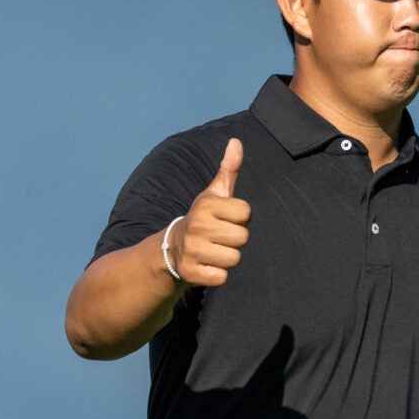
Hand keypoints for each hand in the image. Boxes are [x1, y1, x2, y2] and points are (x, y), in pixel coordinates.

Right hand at [167, 138, 250, 286]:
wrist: (172, 247)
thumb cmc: (204, 217)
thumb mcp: (215, 193)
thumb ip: (229, 169)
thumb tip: (236, 141)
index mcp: (206, 204)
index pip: (246, 212)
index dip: (240, 217)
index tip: (225, 217)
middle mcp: (197, 225)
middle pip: (243, 237)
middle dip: (234, 239)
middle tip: (219, 236)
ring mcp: (192, 249)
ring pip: (234, 258)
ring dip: (227, 257)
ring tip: (213, 250)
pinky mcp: (190, 272)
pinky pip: (222, 277)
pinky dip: (217, 274)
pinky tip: (206, 265)